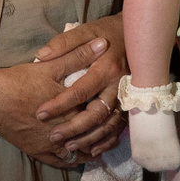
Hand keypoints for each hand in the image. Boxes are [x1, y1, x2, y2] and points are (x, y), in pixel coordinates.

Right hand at [0, 36, 122, 165]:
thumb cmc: (20, 81)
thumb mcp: (51, 66)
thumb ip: (79, 55)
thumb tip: (102, 43)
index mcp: (72, 110)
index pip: (99, 115)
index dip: (112, 112)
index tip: (119, 108)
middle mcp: (64, 132)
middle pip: (92, 136)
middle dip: (106, 133)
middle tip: (116, 130)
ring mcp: (51, 146)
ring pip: (81, 153)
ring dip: (93, 148)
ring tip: (103, 143)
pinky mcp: (38, 152)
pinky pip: (62, 162)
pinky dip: (74, 159)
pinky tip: (80, 154)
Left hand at [33, 14, 128, 155]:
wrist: (138, 34)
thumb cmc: (107, 32)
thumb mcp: (85, 30)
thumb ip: (64, 43)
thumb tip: (41, 56)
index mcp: (105, 68)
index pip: (79, 91)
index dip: (59, 104)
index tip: (40, 114)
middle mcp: (118, 85)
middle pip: (96, 114)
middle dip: (74, 128)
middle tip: (53, 137)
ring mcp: (127, 97)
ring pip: (109, 125)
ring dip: (89, 139)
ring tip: (68, 147)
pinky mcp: (130, 103)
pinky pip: (120, 127)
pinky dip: (107, 141)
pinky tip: (92, 150)